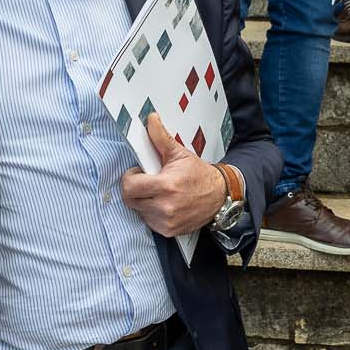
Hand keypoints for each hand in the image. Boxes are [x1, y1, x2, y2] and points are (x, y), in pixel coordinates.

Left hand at [121, 114, 226, 235]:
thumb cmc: (198, 174)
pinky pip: (148, 221)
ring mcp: (166, 221)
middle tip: (147, 181)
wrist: (219, 195)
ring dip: (142, 201)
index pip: (129, 187)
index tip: (138, 172)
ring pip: (138, 211)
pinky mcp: (168, 231)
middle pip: (130, 200)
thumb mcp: (179, 154)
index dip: (130, 178)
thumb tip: (151, 119)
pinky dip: (151, 212)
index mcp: (166, 186)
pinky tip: (163, 204)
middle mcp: (165, 207)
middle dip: (134, 189)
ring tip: (158, 192)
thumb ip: (161, 138)